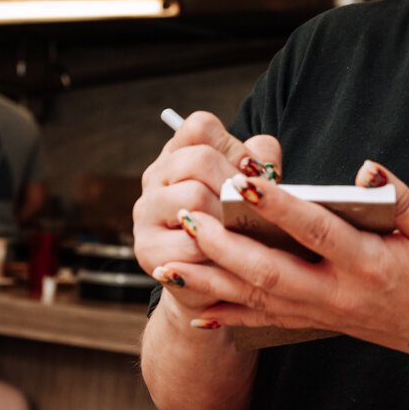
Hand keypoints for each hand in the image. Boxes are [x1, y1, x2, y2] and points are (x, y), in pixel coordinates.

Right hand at [132, 111, 280, 320]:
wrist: (215, 283)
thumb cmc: (238, 226)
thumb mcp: (253, 190)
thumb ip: (263, 164)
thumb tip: (262, 164)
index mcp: (180, 153)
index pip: (199, 126)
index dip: (234, 147)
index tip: (251, 173)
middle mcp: (156, 177)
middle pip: (198, 159)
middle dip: (235, 185)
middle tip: (250, 208)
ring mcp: (146, 212)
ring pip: (193, 196)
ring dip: (227, 218)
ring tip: (241, 232)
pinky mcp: (147, 249)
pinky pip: (190, 242)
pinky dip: (218, 251)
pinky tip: (227, 256)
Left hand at [159, 160, 408, 349]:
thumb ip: (399, 198)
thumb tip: (366, 170)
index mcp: (370, 263)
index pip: (317, 231)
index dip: (280, 207)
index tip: (244, 183)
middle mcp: (339, 294)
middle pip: (271, 272)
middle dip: (224, 247)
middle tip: (186, 217)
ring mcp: (323, 314)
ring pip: (257, 300)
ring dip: (210, 282)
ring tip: (166, 263)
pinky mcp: (314, 323)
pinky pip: (262, 322)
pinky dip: (225, 315)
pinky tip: (191, 307)